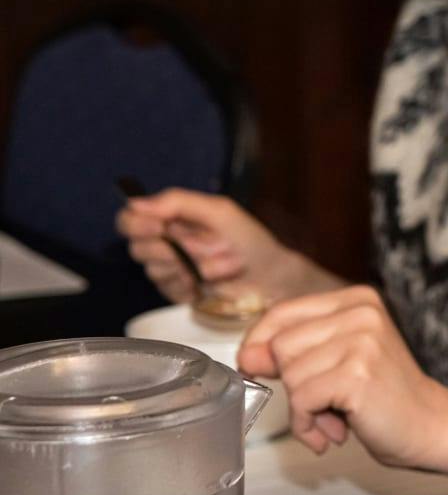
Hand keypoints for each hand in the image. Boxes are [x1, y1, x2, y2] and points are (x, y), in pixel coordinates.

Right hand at [116, 188, 330, 306]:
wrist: (270, 275)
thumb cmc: (247, 239)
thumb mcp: (218, 211)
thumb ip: (177, 202)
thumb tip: (135, 202)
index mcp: (171, 219)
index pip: (129, 219)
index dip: (136, 223)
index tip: (158, 227)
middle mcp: (164, 244)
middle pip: (137, 247)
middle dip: (169, 248)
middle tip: (199, 247)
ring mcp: (170, 270)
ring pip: (154, 269)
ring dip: (190, 264)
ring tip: (221, 262)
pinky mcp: (177, 292)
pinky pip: (169, 288)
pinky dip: (191, 282)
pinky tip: (209, 280)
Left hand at [237, 285, 447, 469]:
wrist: (431, 425)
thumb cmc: (383, 396)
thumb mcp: (338, 361)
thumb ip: (295, 350)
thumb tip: (247, 355)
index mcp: (357, 301)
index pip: (282, 312)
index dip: (260, 344)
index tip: (258, 368)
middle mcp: (361, 314)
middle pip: (281, 346)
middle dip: (292, 384)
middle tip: (321, 404)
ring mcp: (361, 342)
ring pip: (290, 376)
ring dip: (302, 410)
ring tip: (333, 418)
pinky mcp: (357, 375)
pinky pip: (301, 401)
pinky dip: (308, 425)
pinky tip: (334, 431)